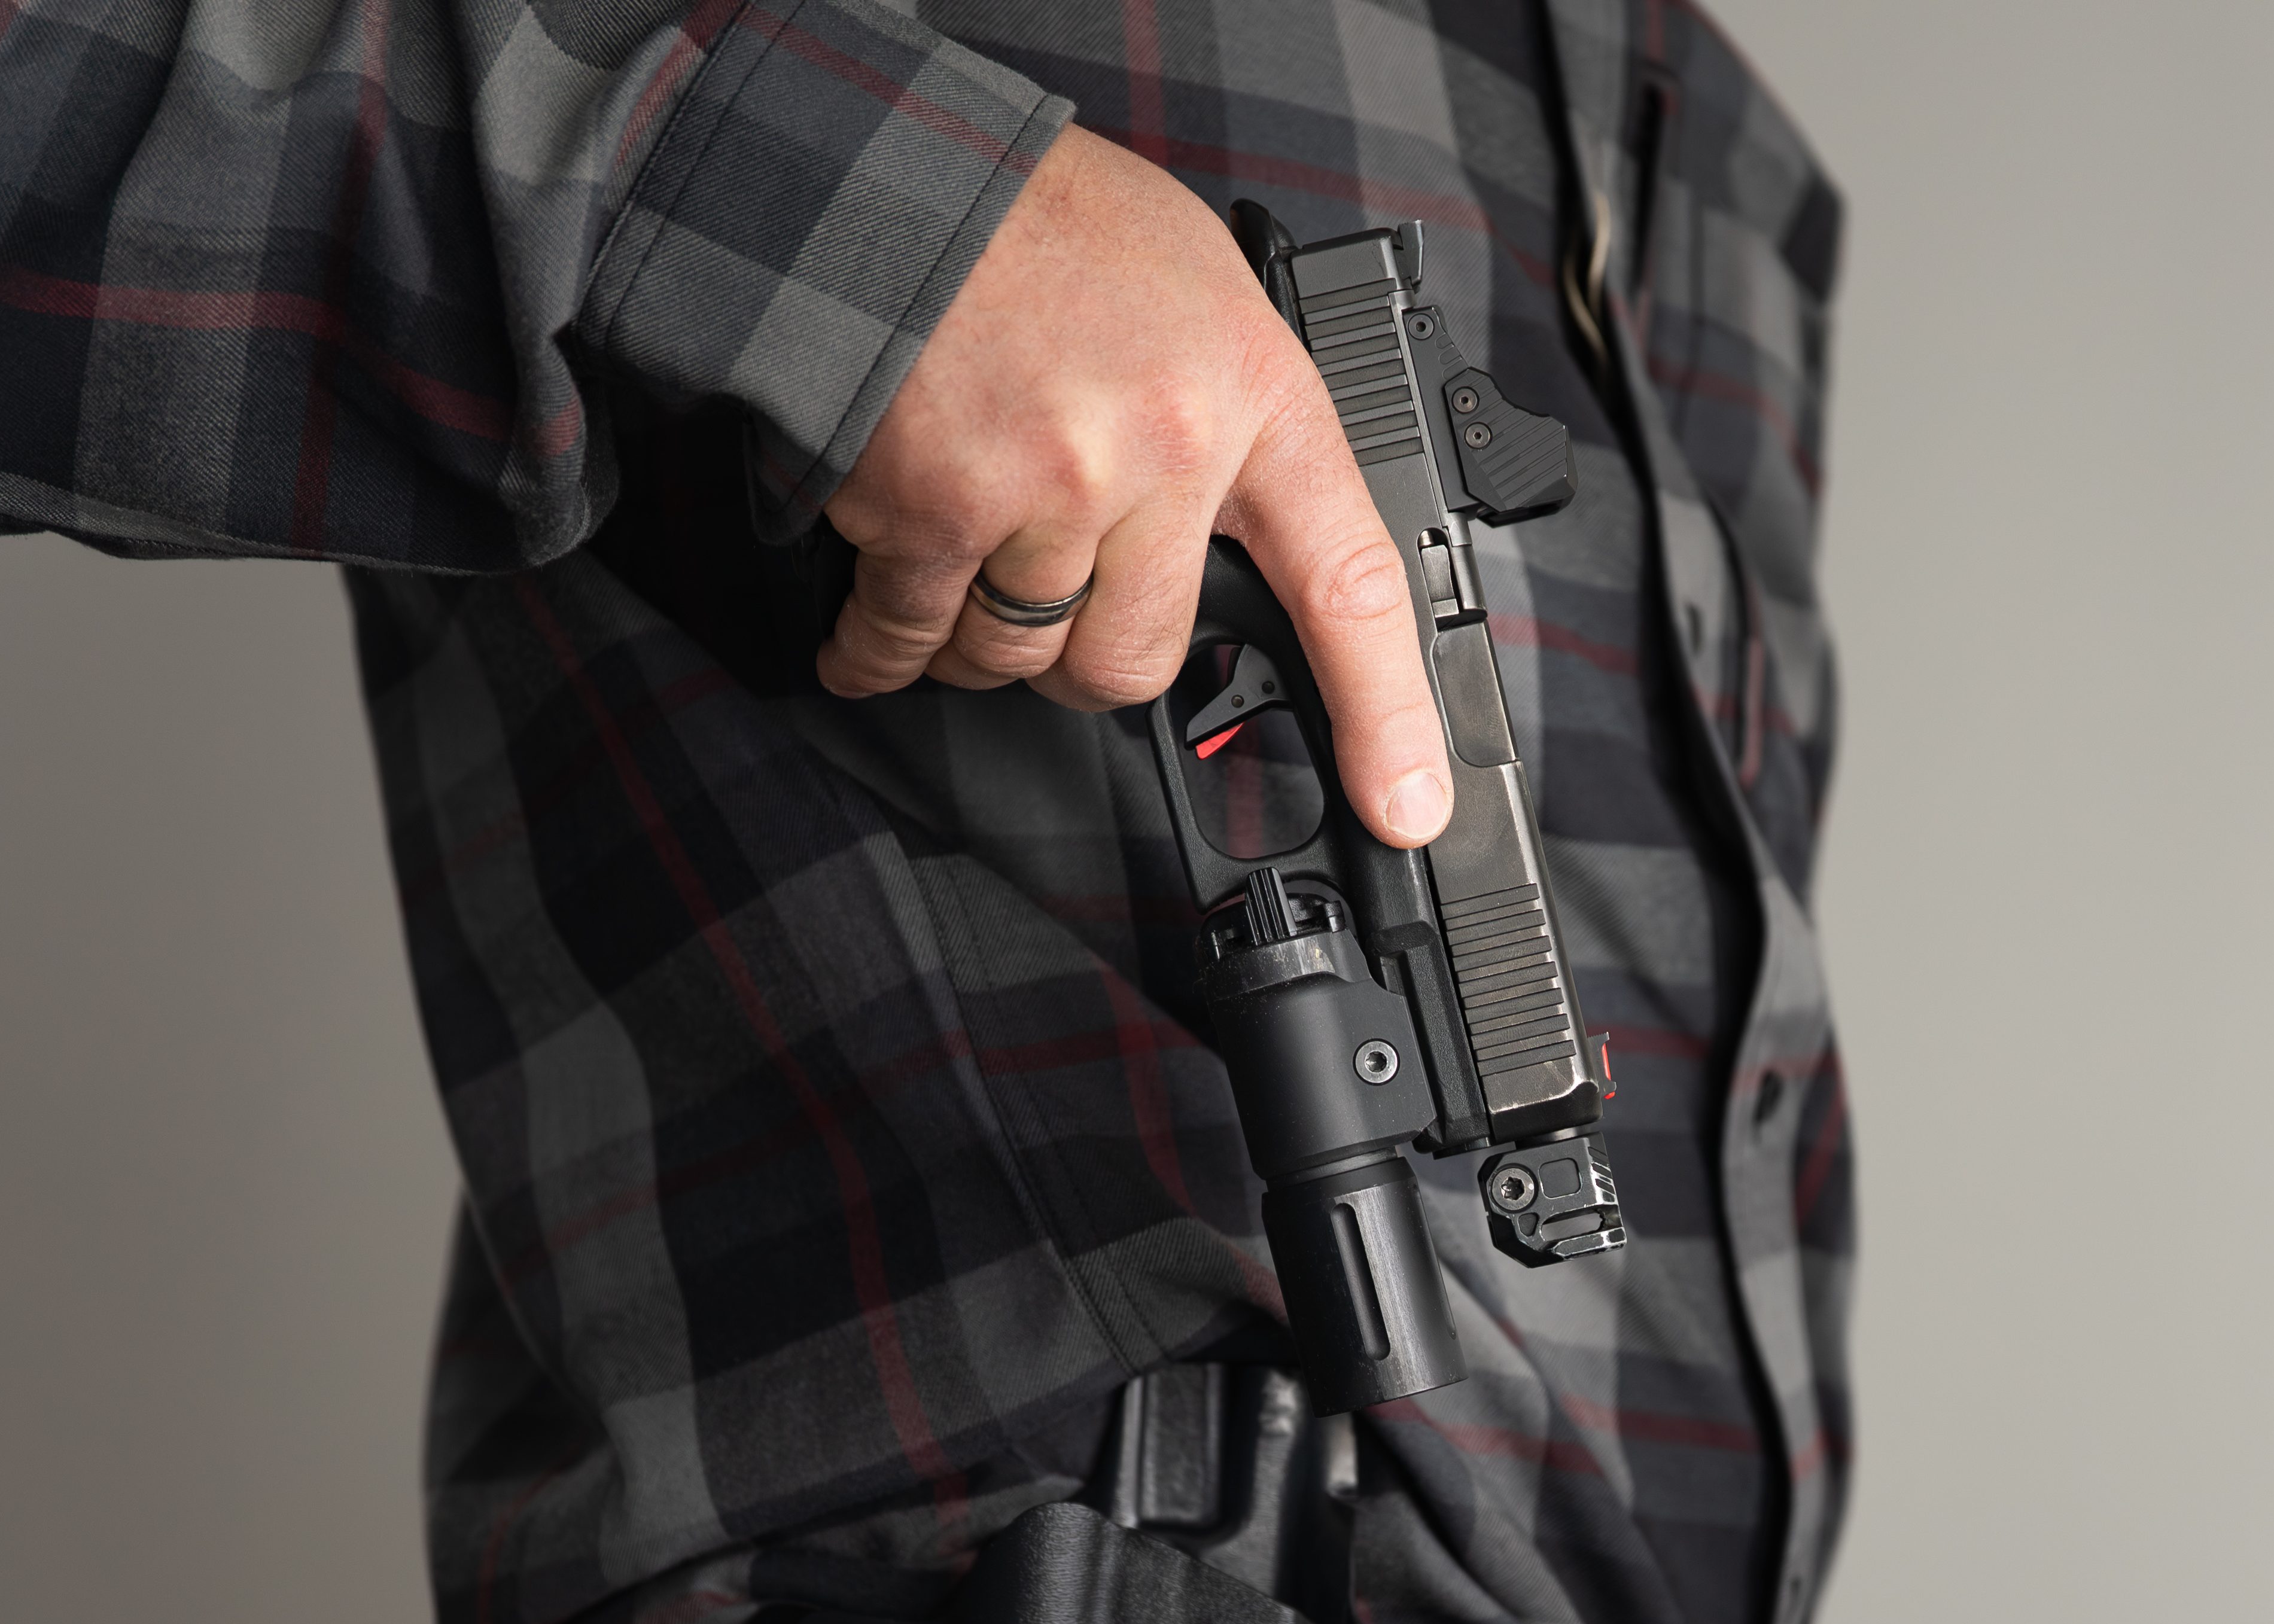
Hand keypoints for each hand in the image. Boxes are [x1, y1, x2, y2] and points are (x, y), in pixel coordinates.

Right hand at [816, 127, 1451, 847]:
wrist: (888, 169)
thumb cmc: (1043, 224)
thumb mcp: (1198, 295)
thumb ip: (1229, 426)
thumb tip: (1248, 552)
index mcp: (1251, 397)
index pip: (1350, 581)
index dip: (1385, 711)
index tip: (1407, 805)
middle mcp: (1164, 453)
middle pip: (1136, 661)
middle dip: (1083, 655)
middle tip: (1051, 592)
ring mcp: (1049, 485)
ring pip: (1022, 657)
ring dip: (983, 640)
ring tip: (956, 551)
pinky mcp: (935, 507)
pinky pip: (912, 640)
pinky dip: (879, 651)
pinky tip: (866, 635)